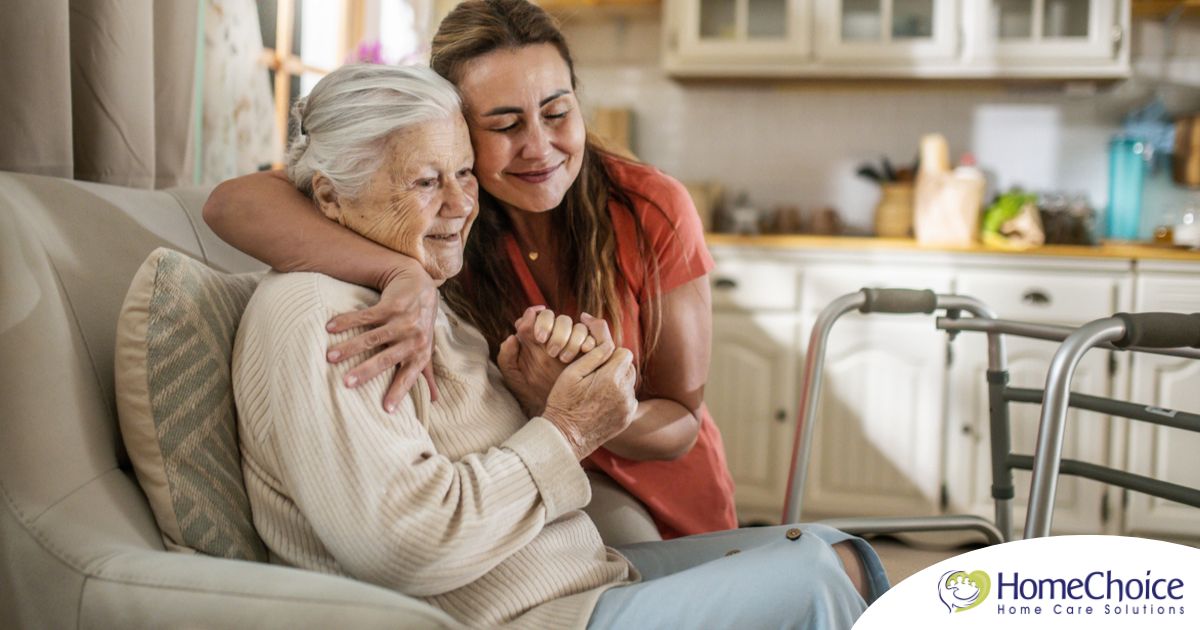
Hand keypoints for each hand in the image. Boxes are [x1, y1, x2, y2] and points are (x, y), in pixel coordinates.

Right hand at [324, 264, 439, 410]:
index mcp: (420, 354)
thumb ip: (427, 374)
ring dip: (349, 347)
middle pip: (386, 359)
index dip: (398, 392)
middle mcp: (414, 339)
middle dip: (366, 372)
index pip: (408, 376)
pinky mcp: (391, 305)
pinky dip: (347, 321)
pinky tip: (329, 327)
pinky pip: (366, 316)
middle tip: (346, 383)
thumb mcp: (426, 348)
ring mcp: (402, 321)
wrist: (420, 285)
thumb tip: (435, 400)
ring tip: (329, 357)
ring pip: (372, 337)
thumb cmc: (421, 324)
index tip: (386, 409)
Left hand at [497, 307, 597, 415]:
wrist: (555, 413)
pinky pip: (591, 336)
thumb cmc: (532, 394)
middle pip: (556, 317)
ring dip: (570, 338)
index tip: (538, 337)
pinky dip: (587, 341)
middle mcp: (553, 335)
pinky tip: (584, 352)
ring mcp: (572, 341)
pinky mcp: (588, 350)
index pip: (534, 316)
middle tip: (551, 351)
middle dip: (555, 330)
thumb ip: (506, 358)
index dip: (537, 320)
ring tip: (564, 358)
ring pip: (574, 325)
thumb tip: (512, 337)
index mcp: (534, 339)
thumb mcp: (515, 379)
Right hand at [541, 314, 637, 459]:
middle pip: (629, 367)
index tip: (599, 360)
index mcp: (611, 378)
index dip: (612, 353)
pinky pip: (629, 399)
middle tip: (597, 374)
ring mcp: (627, 407)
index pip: (624, 353)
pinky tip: (602, 401)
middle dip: (616, 366)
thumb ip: (594, 355)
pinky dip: (620, 397)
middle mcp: (624, 392)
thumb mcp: (572, 373)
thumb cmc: (564, 402)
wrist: (565, 437)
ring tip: (598, 389)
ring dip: (618, 381)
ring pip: (630, 383)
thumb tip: (608, 343)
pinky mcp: (627, 418)